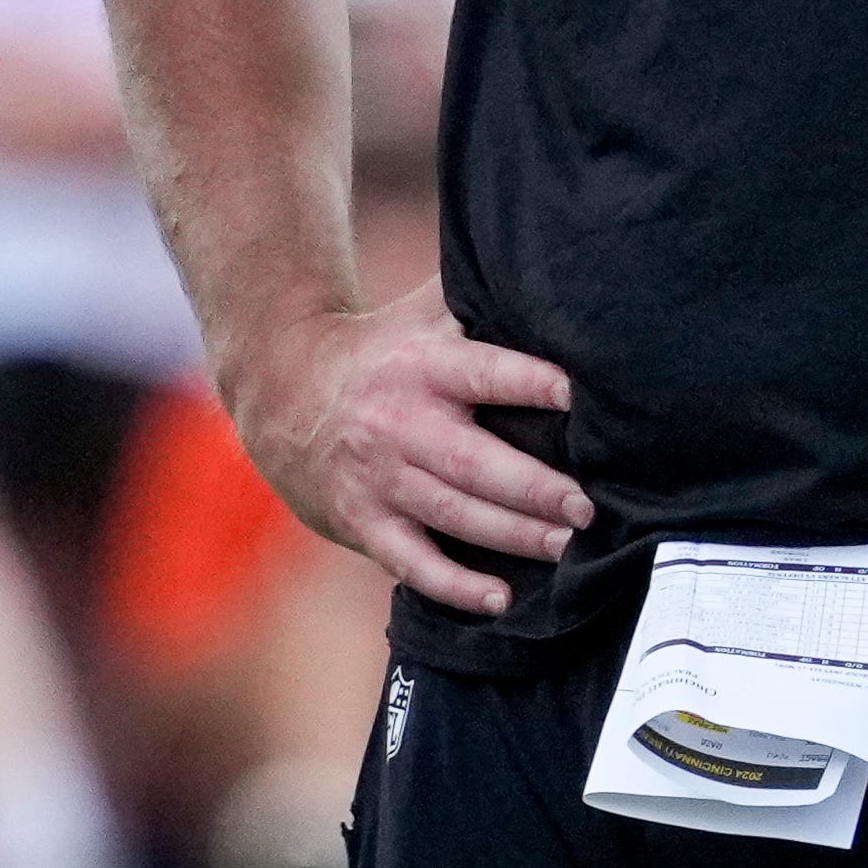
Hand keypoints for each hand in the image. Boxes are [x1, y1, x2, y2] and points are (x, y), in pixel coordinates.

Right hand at [233, 288, 587, 617]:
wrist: (280, 390)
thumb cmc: (379, 350)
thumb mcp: (421, 313)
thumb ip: (479, 298)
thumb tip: (554, 268)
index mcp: (424, 367)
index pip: (483, 372)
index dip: (528, 382)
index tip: (575, 394)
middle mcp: (401, 424)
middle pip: (474, 462)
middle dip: (534, 487)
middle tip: (586, 505)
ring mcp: (379, 478)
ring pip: (452, 514)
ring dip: (512, 535)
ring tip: (565, 545)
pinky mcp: (363, 521)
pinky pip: (411, 561)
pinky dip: (453, 585)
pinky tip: (498, 598)